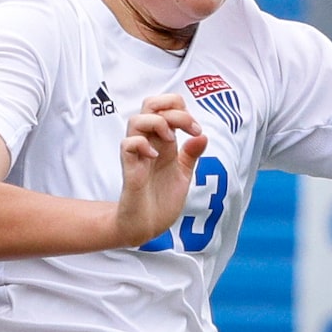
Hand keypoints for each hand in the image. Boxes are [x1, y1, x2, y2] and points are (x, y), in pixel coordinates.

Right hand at [114, 94, 206, 246]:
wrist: (148, 226)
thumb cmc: (161, 201)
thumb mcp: (183, 175)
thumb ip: (191, 155)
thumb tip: (203, 136)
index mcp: (162, 142)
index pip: (166, 107)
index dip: (182, 110)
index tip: (196, 131)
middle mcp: (149, 144)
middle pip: (149, 104)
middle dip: (171, 108)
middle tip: (188, 128)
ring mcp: (137, 155)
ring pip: (136, 120)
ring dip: (158, 123)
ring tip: (171, 141)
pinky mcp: (130, 170)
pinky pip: (127, 145)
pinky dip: (143, 145)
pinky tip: (156, 157)